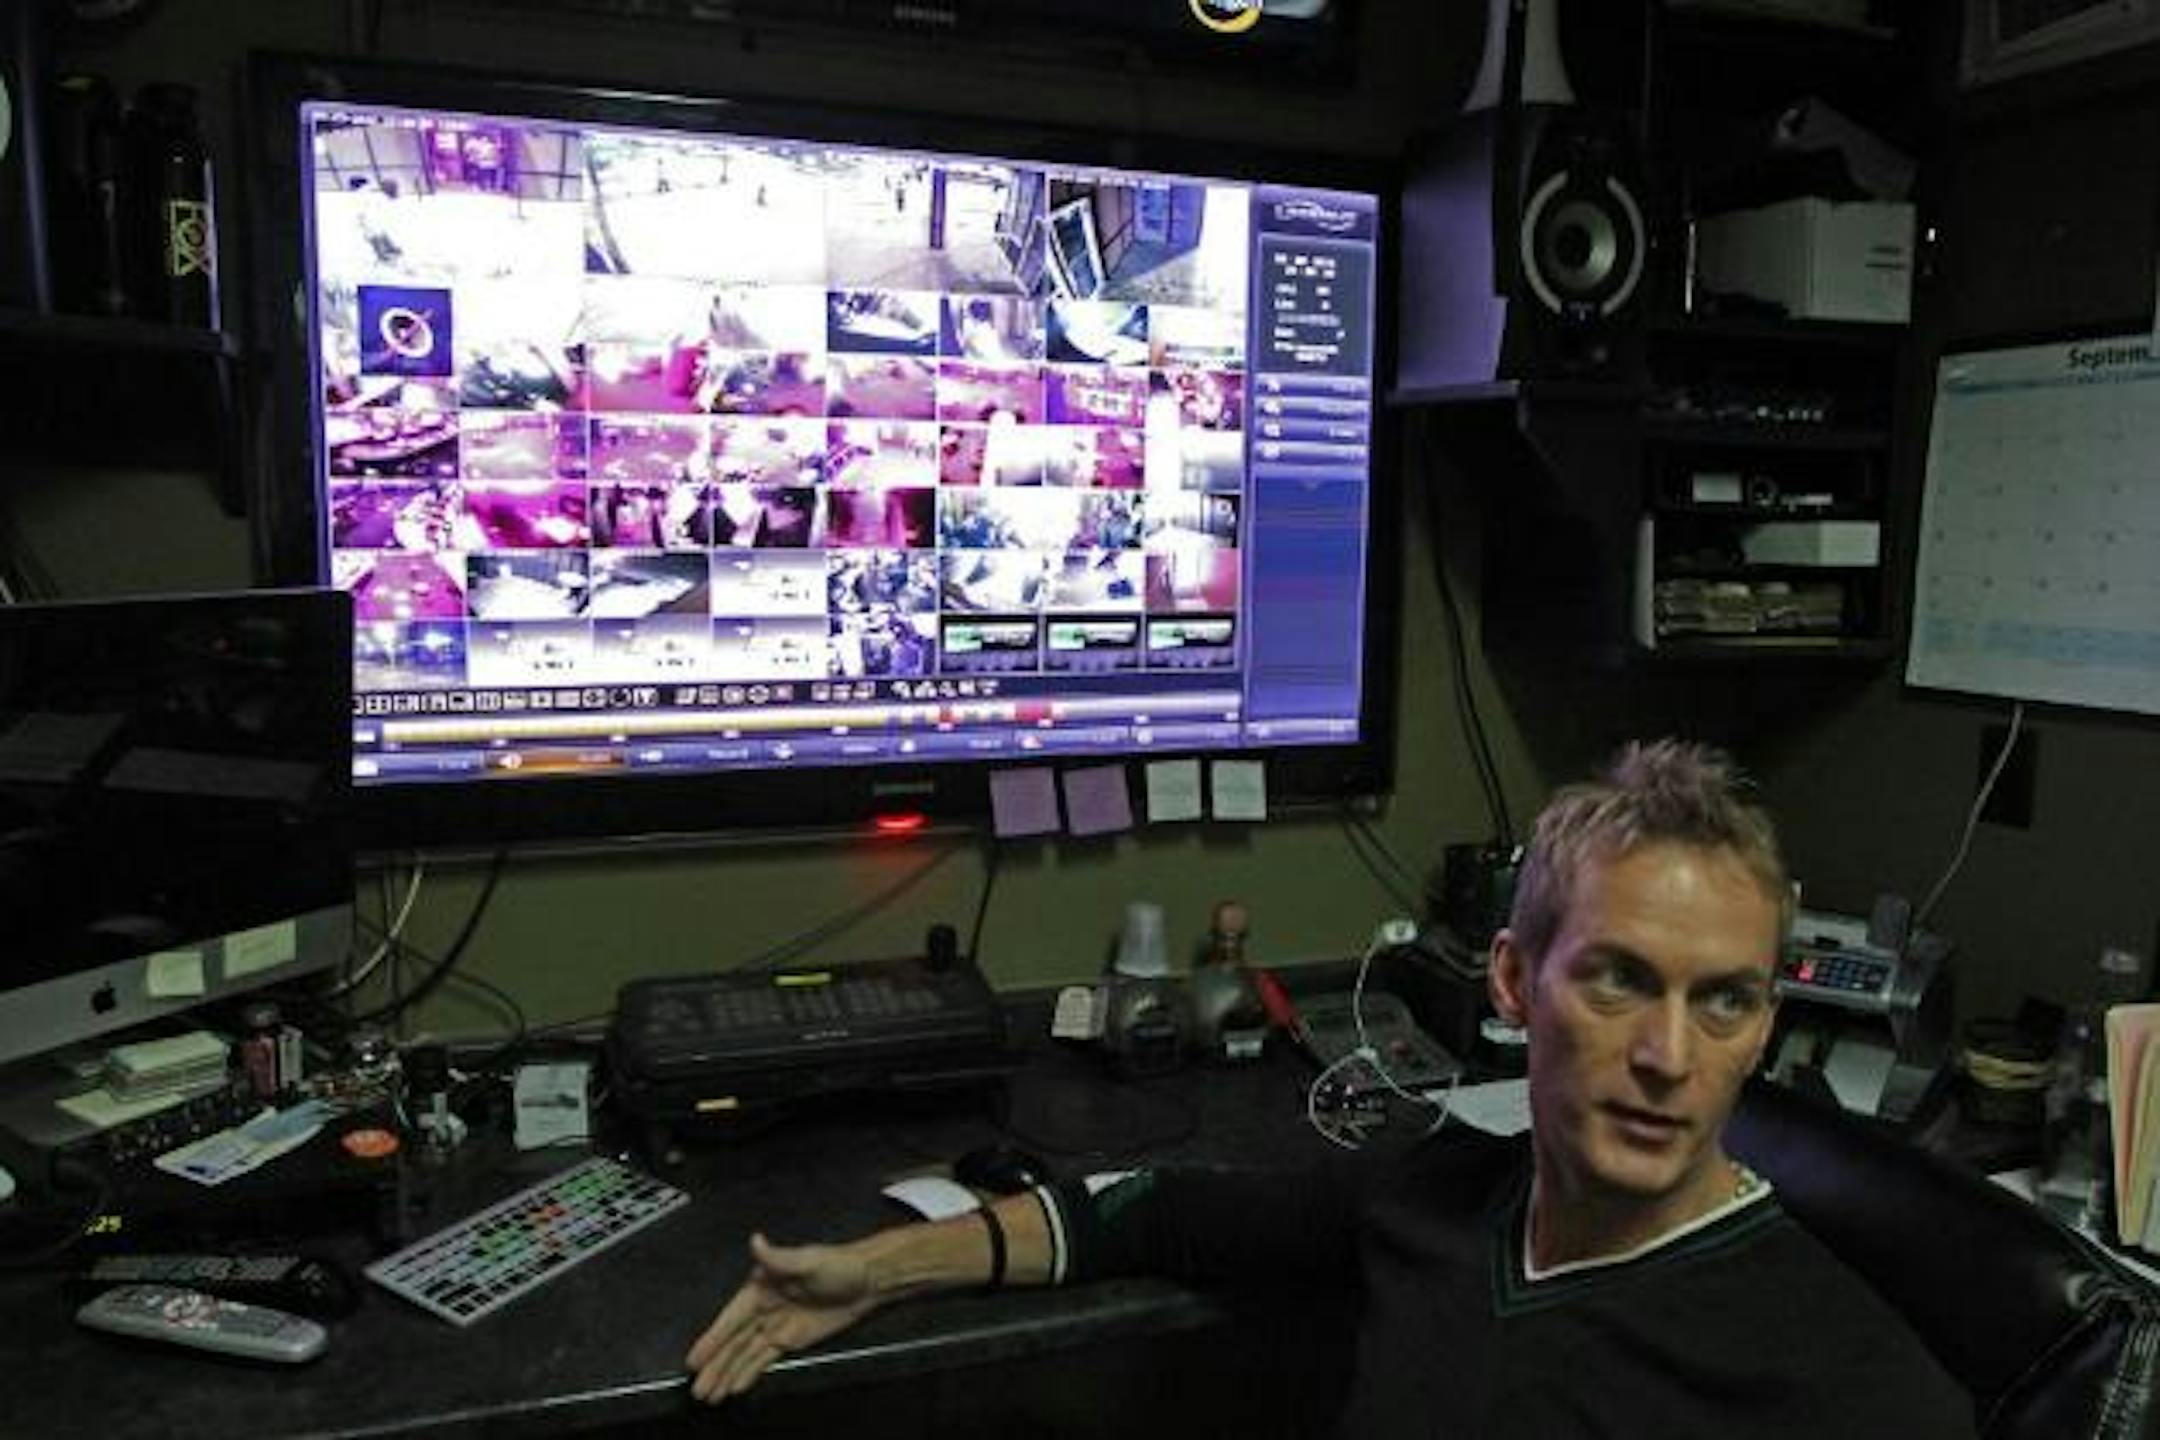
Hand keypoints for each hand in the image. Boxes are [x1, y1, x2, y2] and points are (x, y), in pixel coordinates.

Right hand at [684, 1231, 879, 1403]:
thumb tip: (757, 1241)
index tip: (695, 1358)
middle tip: (698, 1389)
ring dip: (727, 1373)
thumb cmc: (838, 1264)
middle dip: (715, 1365)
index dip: (712, 1339)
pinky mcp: (791, 1338)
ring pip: (745, 1354)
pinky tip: (736, 1386)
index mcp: (761, 1287)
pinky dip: (749, 1372)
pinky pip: (764, 1358)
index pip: (731, 1318)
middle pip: (734, 1342)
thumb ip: (778, 1257)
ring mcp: (776, 1325)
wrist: (868, 1281)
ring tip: (709, 1394)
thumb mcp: (808, 1260)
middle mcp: (764, 1308)